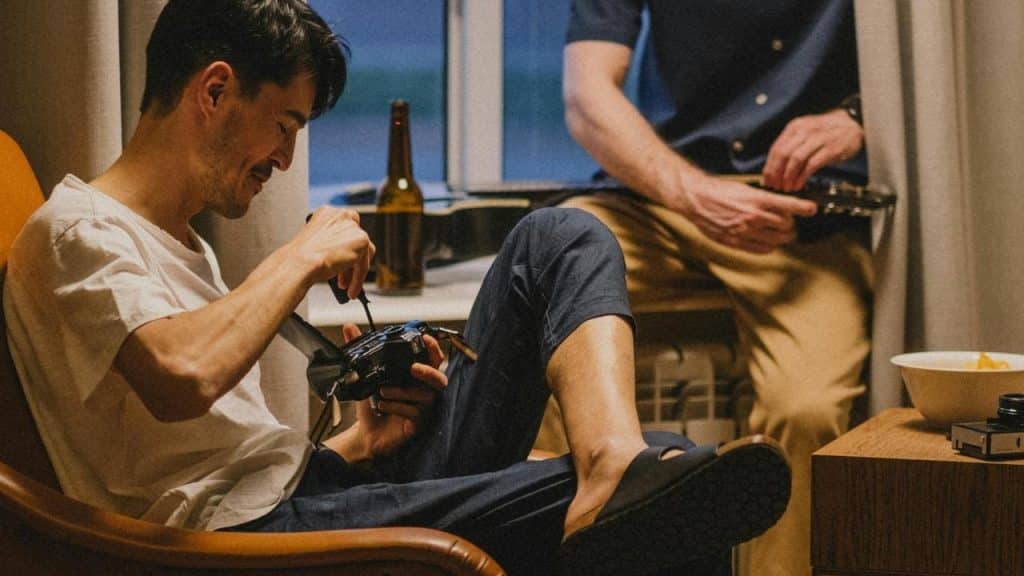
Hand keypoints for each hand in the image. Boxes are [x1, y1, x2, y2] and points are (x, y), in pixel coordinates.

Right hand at [295, 207, 374, 299]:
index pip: (345, 228)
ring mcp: (352, 227)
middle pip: (355, 241)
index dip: (344, 246)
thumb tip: (345, 255)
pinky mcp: (362, 240)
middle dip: (350, 262)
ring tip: (345, 285)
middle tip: (343, 277)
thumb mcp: (315, 245)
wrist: (299, 264)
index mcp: (327, 213)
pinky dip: (358, 279)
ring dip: (354, 272)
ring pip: (362, 253)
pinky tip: (351, 290)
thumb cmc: (300, 258)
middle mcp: (341, 216)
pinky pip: (363, 264)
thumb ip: (332, 243)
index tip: (343, 260)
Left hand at [344, 323, 446, 458]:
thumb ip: (359, 348)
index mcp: (416, 376)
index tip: (424, 338)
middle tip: (413, 368)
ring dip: (402, 391)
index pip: (433, 359)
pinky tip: (382, 406)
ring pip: (424, 395)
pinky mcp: (418, 423)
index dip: (433, 348)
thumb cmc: (372, 402)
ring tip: (382, 391)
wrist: (367, 432)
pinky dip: (396, 406)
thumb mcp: (364, 373)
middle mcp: (423, 390)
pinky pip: (415, 412)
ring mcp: (423, 408)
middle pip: (440, 379)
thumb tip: (349, 326)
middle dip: (429, 371)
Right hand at [670, 175, 816, 252]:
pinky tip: (768, 241)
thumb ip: (762, 199)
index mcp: (756, 199)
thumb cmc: (718, 192)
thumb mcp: (744, 189)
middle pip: (785, 225)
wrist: (696, 200)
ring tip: (781, 233)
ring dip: (783, 237)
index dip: (803, 207)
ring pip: (777, 239)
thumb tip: (780, 205)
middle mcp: (753, 216)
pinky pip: (762, 249)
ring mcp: (745, 231)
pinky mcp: (736, 242)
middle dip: (791, 224)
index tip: (812, 209)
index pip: (787, 205)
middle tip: (790, 222)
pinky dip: (770, 246)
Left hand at [762, 108, 863, 191]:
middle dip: (777, 174)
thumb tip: (774, 167)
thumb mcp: (805, 133)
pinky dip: (802, 176)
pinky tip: (799, 184)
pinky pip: (812, 164)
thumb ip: (791, 146)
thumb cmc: (827, 133)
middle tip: (776, 186)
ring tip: (787, 187)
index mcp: (795, 127)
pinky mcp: (831, 148)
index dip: (769, 167)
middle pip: (783, 154)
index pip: (776, 149)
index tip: (767, 180)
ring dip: (788, 176)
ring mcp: (818, 139)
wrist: (854, 124)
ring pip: (796, 159)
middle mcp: (805, 131)